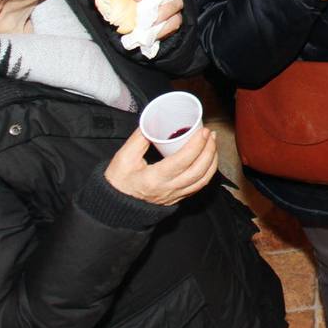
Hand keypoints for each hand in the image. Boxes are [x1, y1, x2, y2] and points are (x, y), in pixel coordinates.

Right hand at [104, 128, 218, 204]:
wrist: (115, 206)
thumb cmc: (118, 181)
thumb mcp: (124, 158)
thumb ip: (139, 139)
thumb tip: (154, 121)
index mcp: (153, 179)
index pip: (182, 161)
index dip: (196, 145)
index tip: (203, 131)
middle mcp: (168, 189)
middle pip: (198, 171)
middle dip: (209, 150)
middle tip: (210, 134)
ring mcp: (175, 196)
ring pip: (202, 180)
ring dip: (212, 161)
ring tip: (213, 144)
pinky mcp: (178, 198)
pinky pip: (198, 186)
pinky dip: (208, 172)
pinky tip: (208, 160)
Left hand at [129, 0, 182, 39]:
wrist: (134, 27)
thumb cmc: (126, 11)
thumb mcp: (117, 3)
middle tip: (146, 10)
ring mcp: (171, 4)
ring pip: (176, 2)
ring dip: (164, 13)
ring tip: (151, 24)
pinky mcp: (175, 19)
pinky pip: (176, 20)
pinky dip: (166, 27)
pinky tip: (155, 33)